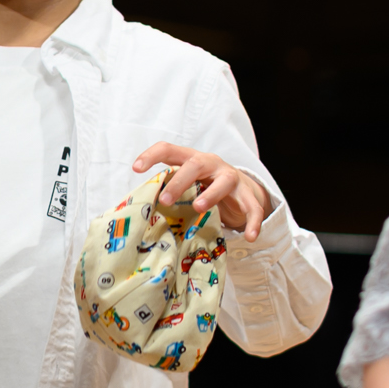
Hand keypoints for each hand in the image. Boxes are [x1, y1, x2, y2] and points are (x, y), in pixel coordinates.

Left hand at [132, 143, 271, 240]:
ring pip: (224, 182)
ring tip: (198, 208)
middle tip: (164, 201)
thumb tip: (138, 210)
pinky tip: (250, 237)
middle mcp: (211, 164)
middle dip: (179, 182)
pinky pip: (252, 208)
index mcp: (191, 159)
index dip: (151, 156)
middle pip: (195, 165)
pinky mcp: (247, 194)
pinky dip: (252, 222)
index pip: (169, 149)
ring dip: (210, 195)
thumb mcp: (186, 184)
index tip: (135, 168)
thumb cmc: (203, 186)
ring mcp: (231, 178)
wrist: (240, 188)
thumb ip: (168, 190)